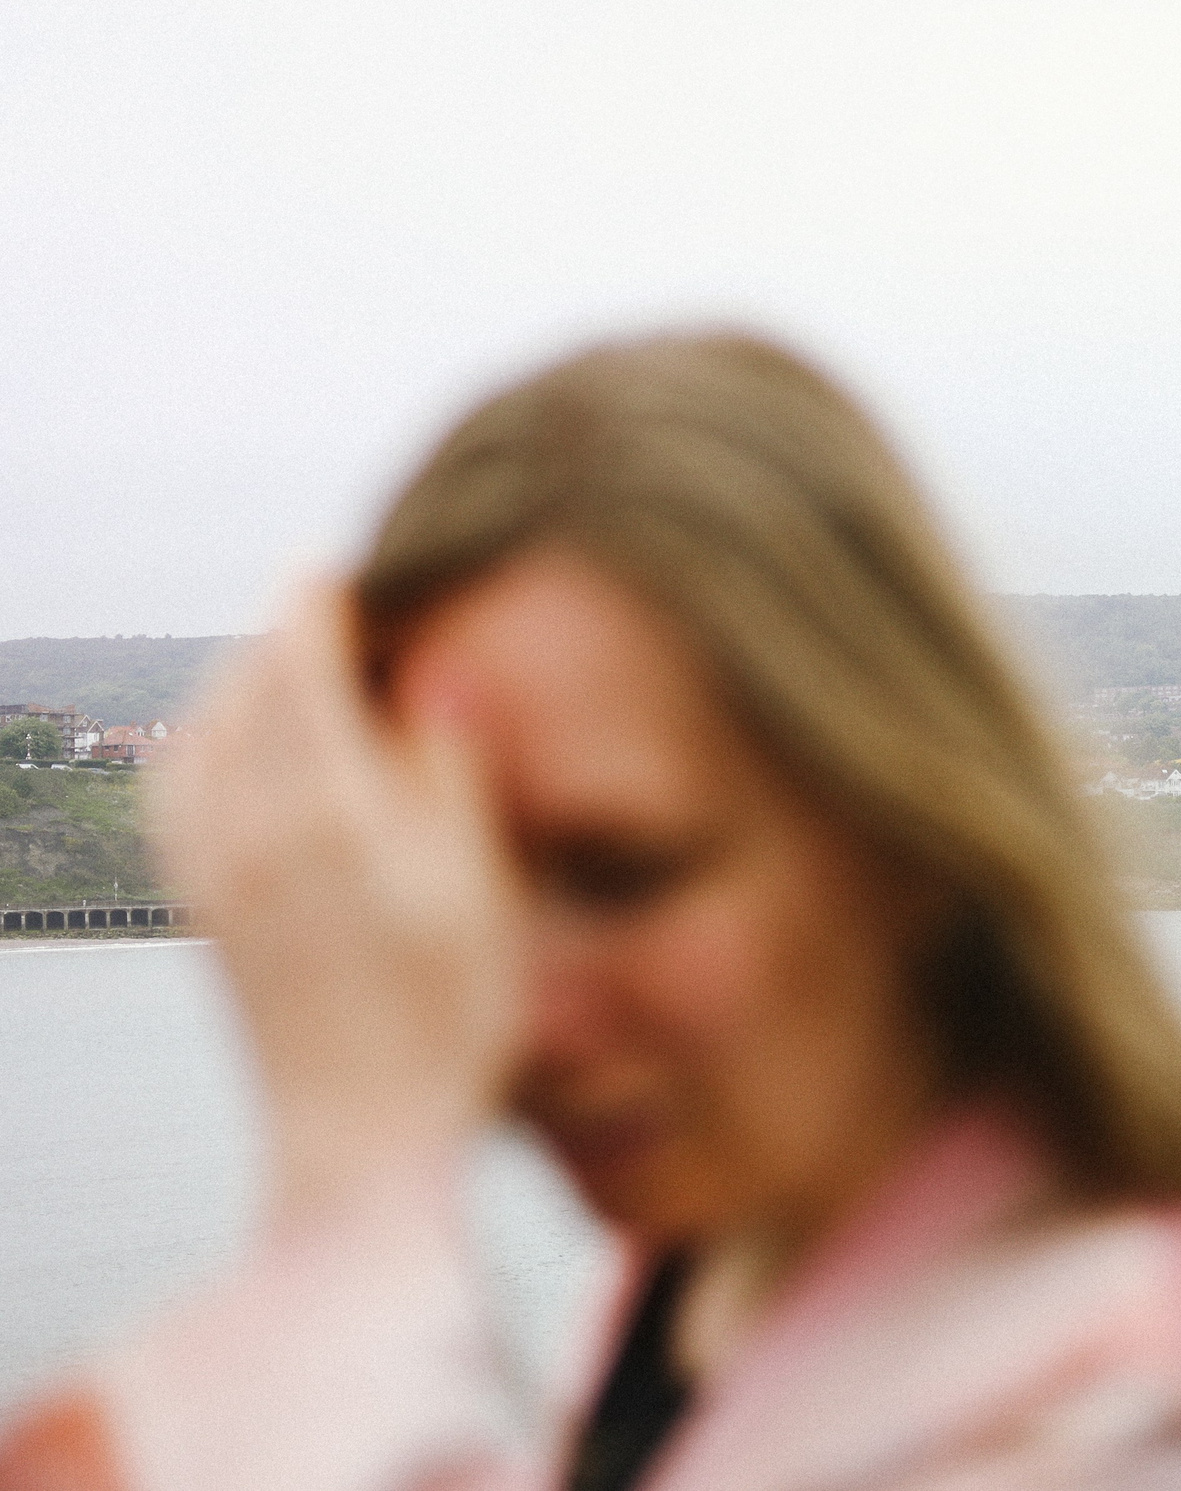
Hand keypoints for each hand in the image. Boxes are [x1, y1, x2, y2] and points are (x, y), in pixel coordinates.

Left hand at [153, 582, 525, 1219]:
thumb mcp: (485, 893)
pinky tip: (242, 738)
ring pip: (208, 725)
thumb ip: (454, 772)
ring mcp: (217, 867)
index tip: (352, 560)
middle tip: (348, 606)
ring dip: (249, 677)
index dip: (322, 596)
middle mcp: (258, 828)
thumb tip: (432, 669)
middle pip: (250, 682)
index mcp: (336, 813)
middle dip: (291, 629)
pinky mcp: (201, 903)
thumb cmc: (450, 1021)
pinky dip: (207, 735)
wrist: (359, 1137)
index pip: (304, 660)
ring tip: (304, 663)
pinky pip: (179, 782)